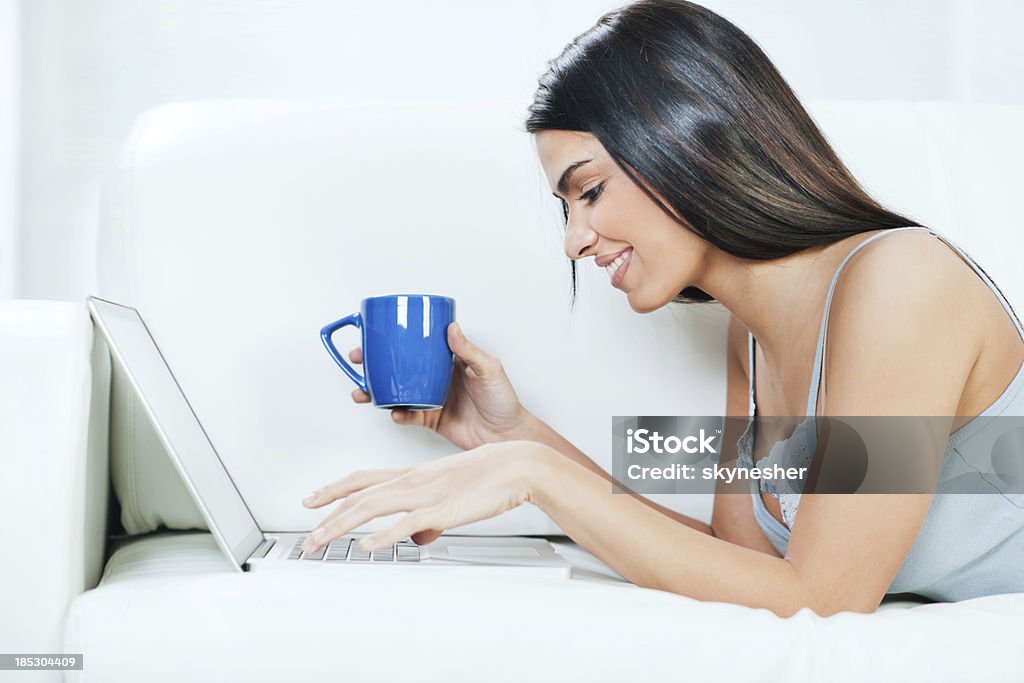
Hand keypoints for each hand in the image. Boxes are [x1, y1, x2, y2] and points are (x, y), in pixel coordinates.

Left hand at [299, 441, 549, 552]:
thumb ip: (427, 517)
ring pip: (372, 508)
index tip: (311, 500)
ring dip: (341, 526)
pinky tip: (369, 545)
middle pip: (359, 496)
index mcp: (412, 474)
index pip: (362, 479)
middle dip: (328, 517)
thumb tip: (415, 538)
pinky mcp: (442, 510)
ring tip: (321, 541)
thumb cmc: (488, 477)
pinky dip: (384, 534)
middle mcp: (412, 481)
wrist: (516, 466)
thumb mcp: (449, 496)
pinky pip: (407, 523)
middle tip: (307, 538)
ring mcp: (425, 495)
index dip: (334, 489)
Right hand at [347, 322, 533, 450]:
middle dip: (373, 364)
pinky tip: (394, 412)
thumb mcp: (490, 370)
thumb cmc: (504, 400)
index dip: (395, 339)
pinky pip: (407, 415)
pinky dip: (397, 414)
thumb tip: (451, 328)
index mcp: (448, 360)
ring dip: (376, 391)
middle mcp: (435, 377)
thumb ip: (469, 351)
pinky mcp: (430, 418)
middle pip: (398, 367)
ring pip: (395, 392)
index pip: (416, 344)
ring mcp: (430, 398)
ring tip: (363, 392)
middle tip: (358, 360)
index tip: (374, 335)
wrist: (507, 435)